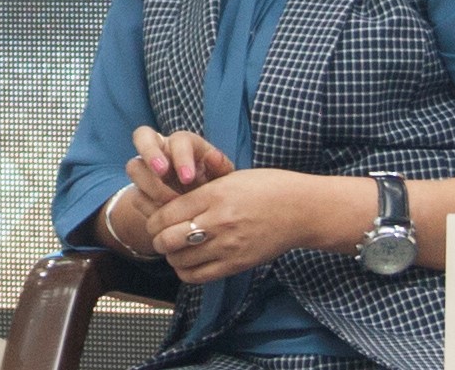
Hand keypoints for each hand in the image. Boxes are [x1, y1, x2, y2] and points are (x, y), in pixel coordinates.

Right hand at [118, 125, 231, 229]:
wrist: (199, 207)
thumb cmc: (212, 183)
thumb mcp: (221, 177)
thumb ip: (220, 166)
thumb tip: (214, 156)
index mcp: (185, 143)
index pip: (178, 139)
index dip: (181, 156)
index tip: (188, 178)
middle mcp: (161, 149)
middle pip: (142, 136)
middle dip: (150, 154)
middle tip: (162, 173)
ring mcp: (146, 167)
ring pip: (134, 166)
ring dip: (149, 186)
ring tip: (168, 205)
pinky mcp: (139, 189)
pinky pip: (135, 195)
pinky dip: (148, 207)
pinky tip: (164, 218)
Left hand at [143, 168, 373, 284]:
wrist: (301, 210)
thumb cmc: (267, 188)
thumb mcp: (231, 178)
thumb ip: (201, 193)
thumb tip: (170, 207)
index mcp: (215, 194)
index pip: (167, 213)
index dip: (153, 219)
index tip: (155, 220)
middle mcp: (218, 221)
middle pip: (167, 239)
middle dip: (158, 239)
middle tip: (161, 236)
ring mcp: (228, 246)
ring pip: (179, 260)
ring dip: (171, 256)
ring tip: (176, 250)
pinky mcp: (236, 264)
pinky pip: (198, 276)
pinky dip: (186, 271)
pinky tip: (190, 262)